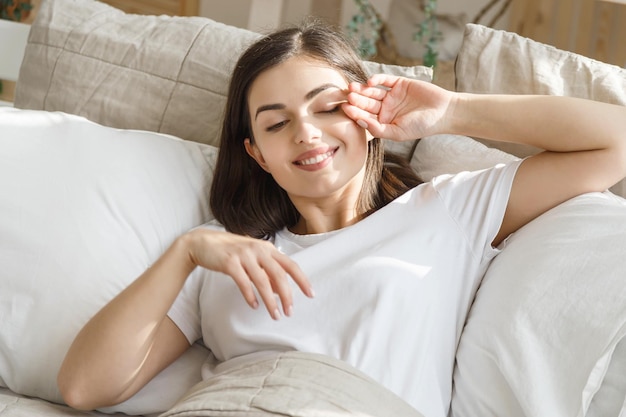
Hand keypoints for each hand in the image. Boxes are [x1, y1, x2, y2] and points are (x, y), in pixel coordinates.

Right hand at [185, 228, 312, 319]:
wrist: (203, 243)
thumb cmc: (231, 251)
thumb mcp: (253, 258)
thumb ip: (267, 272)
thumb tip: (281, 291)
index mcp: (267, 248)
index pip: (290, 265)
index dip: (302, 280)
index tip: (310, 294)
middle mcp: (258, 250)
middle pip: (279, 274)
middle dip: (287, 295)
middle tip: (289, 312)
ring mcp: (244, 255)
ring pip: (262, 280)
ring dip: (270, 300)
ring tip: (274, 314)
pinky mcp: (229, 262)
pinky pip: (243, 281)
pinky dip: (250, 295)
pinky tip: (254, 305)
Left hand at [342, 74, 454, 140]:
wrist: (443, 112)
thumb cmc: (422, 126)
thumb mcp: (398, 132)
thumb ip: (378, 129)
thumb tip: (360, 122)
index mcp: (384, 122)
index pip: (366, 116)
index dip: (355, 112)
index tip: (344, 108)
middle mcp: (385, 108)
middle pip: (367, 103)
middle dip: (357, 99)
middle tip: (347, 96)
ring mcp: (392, 95)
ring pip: (373, 91)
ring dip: (362, 89)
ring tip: (353, 88)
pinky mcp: (399, 83)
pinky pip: (385, 80)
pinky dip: (377, 79)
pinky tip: (370, 82)